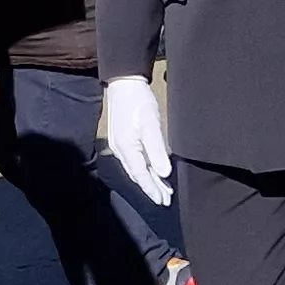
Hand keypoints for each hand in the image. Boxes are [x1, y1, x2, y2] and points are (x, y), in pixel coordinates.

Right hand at [102, 76, 170, 206]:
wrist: (124, 83)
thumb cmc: (138, 101)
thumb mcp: (151, 124)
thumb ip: (157, 150)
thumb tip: (164, 173)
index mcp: (127, 148)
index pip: (141, 175)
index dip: (152, 189)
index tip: (163, 201)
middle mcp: (120, 150)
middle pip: (138, 175)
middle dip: (152, 188)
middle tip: (166, 200)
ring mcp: (119, 146)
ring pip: (136, 169)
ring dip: (149, 180)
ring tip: (163, 190)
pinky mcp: (122, 140)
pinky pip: (134, 161)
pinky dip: (144, 170)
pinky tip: (152, 172)